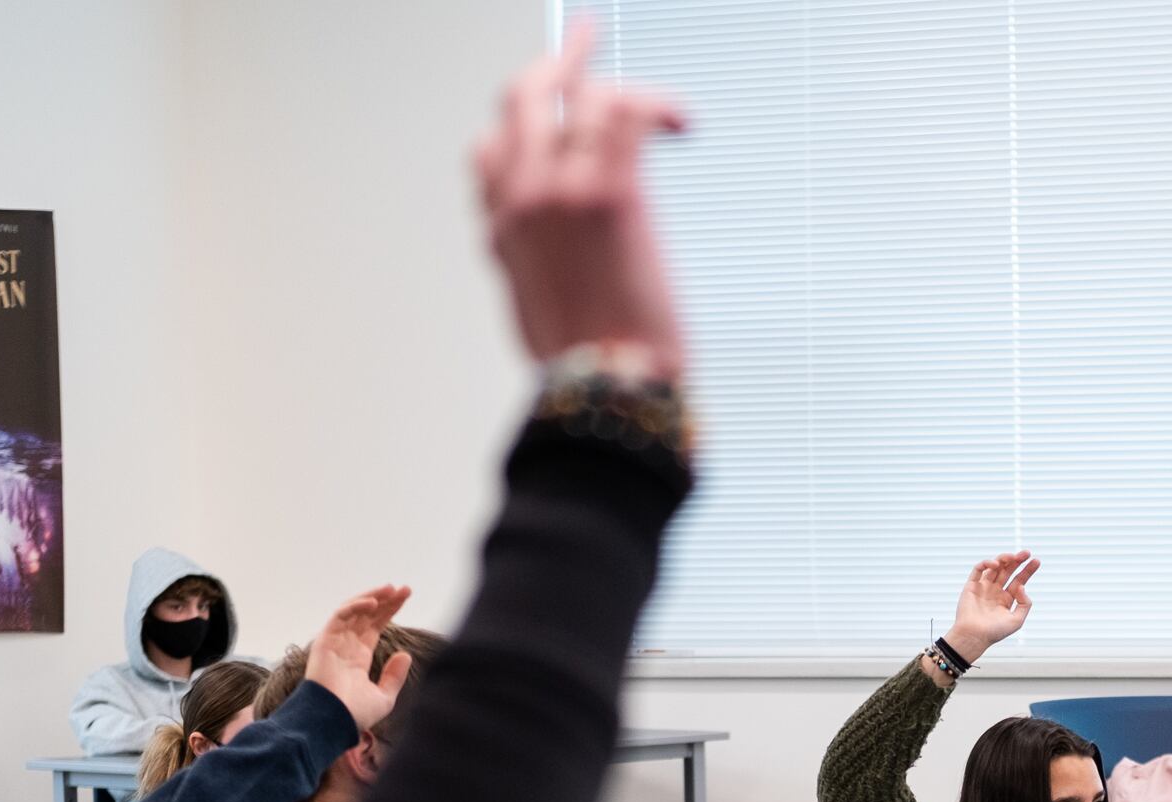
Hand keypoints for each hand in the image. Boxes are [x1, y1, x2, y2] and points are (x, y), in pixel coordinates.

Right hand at [304, 585, 413, 733]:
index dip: (389, 611)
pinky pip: (339, 617)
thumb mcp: (383, 697)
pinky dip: (355, 607)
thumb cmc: (354, 715)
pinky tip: (373, 603)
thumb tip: (405, 654)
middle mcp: (346, 646)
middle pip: (366, 616)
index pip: (374, 626)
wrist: (334, 721)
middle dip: (385, 600)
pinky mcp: (325, 641)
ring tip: (391, 589)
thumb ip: (394, 676)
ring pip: (353, 611)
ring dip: (371, 597)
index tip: (405, 597)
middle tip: (404, 589)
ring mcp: (334, 642)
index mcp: (358, 657)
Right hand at [474, 18, 688, 377]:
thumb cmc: (585, 361)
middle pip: (526, 95)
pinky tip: (681, 124)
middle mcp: (524, 197)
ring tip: (661, 110)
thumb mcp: (532, 304)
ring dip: (624, 91)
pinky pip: (630, 111)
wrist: (612, 386)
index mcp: (502, 226)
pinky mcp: (613, 192)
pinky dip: (660, 106)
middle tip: (586, 44)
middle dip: (560, 64)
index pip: (489, 146)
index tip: (551, 106)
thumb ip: (529, 255)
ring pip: (583, 96)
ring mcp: (564, 189)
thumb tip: (539, 245)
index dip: (521, 121)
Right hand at [943, 551, 1039, 665]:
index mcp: (1006, 599)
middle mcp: (995, 591)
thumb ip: (1024, 603)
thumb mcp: (1017, 620)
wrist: (974, 636)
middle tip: (1026, 553)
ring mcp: (983, 587)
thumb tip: (1022, 586)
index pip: (1019, 580)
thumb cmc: (995, 632)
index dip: (1027, 570)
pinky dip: (986, 563)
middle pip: (1008, 571)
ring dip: (1003, 559)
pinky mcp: (971, 586)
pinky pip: (978, 570)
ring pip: (995, 568)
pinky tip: (995, 564)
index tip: (1036, 561)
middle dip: (1017, 561)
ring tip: (1012, 557)